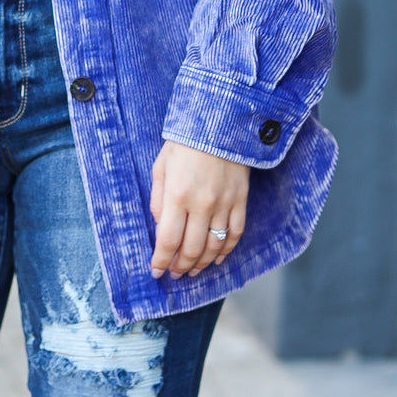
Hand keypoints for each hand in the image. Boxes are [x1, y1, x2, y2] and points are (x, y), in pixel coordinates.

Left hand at [149, 140, 248, 278]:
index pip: (168, 240)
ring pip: (214, 246)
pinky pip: (235, 234)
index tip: (156, 272)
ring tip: (192, 271)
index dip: (160, 261)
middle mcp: (202, 204)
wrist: (220, 121)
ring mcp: (224, 203)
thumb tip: (161, 228)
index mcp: (178, 195)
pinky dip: (226, 251)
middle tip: (174, 274)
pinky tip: (217, 259)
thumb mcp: (161, 166)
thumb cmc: (184, 142)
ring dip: (201, 264)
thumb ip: (158, 199)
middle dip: (180, 267)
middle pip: (191, 249)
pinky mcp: (241, 200)